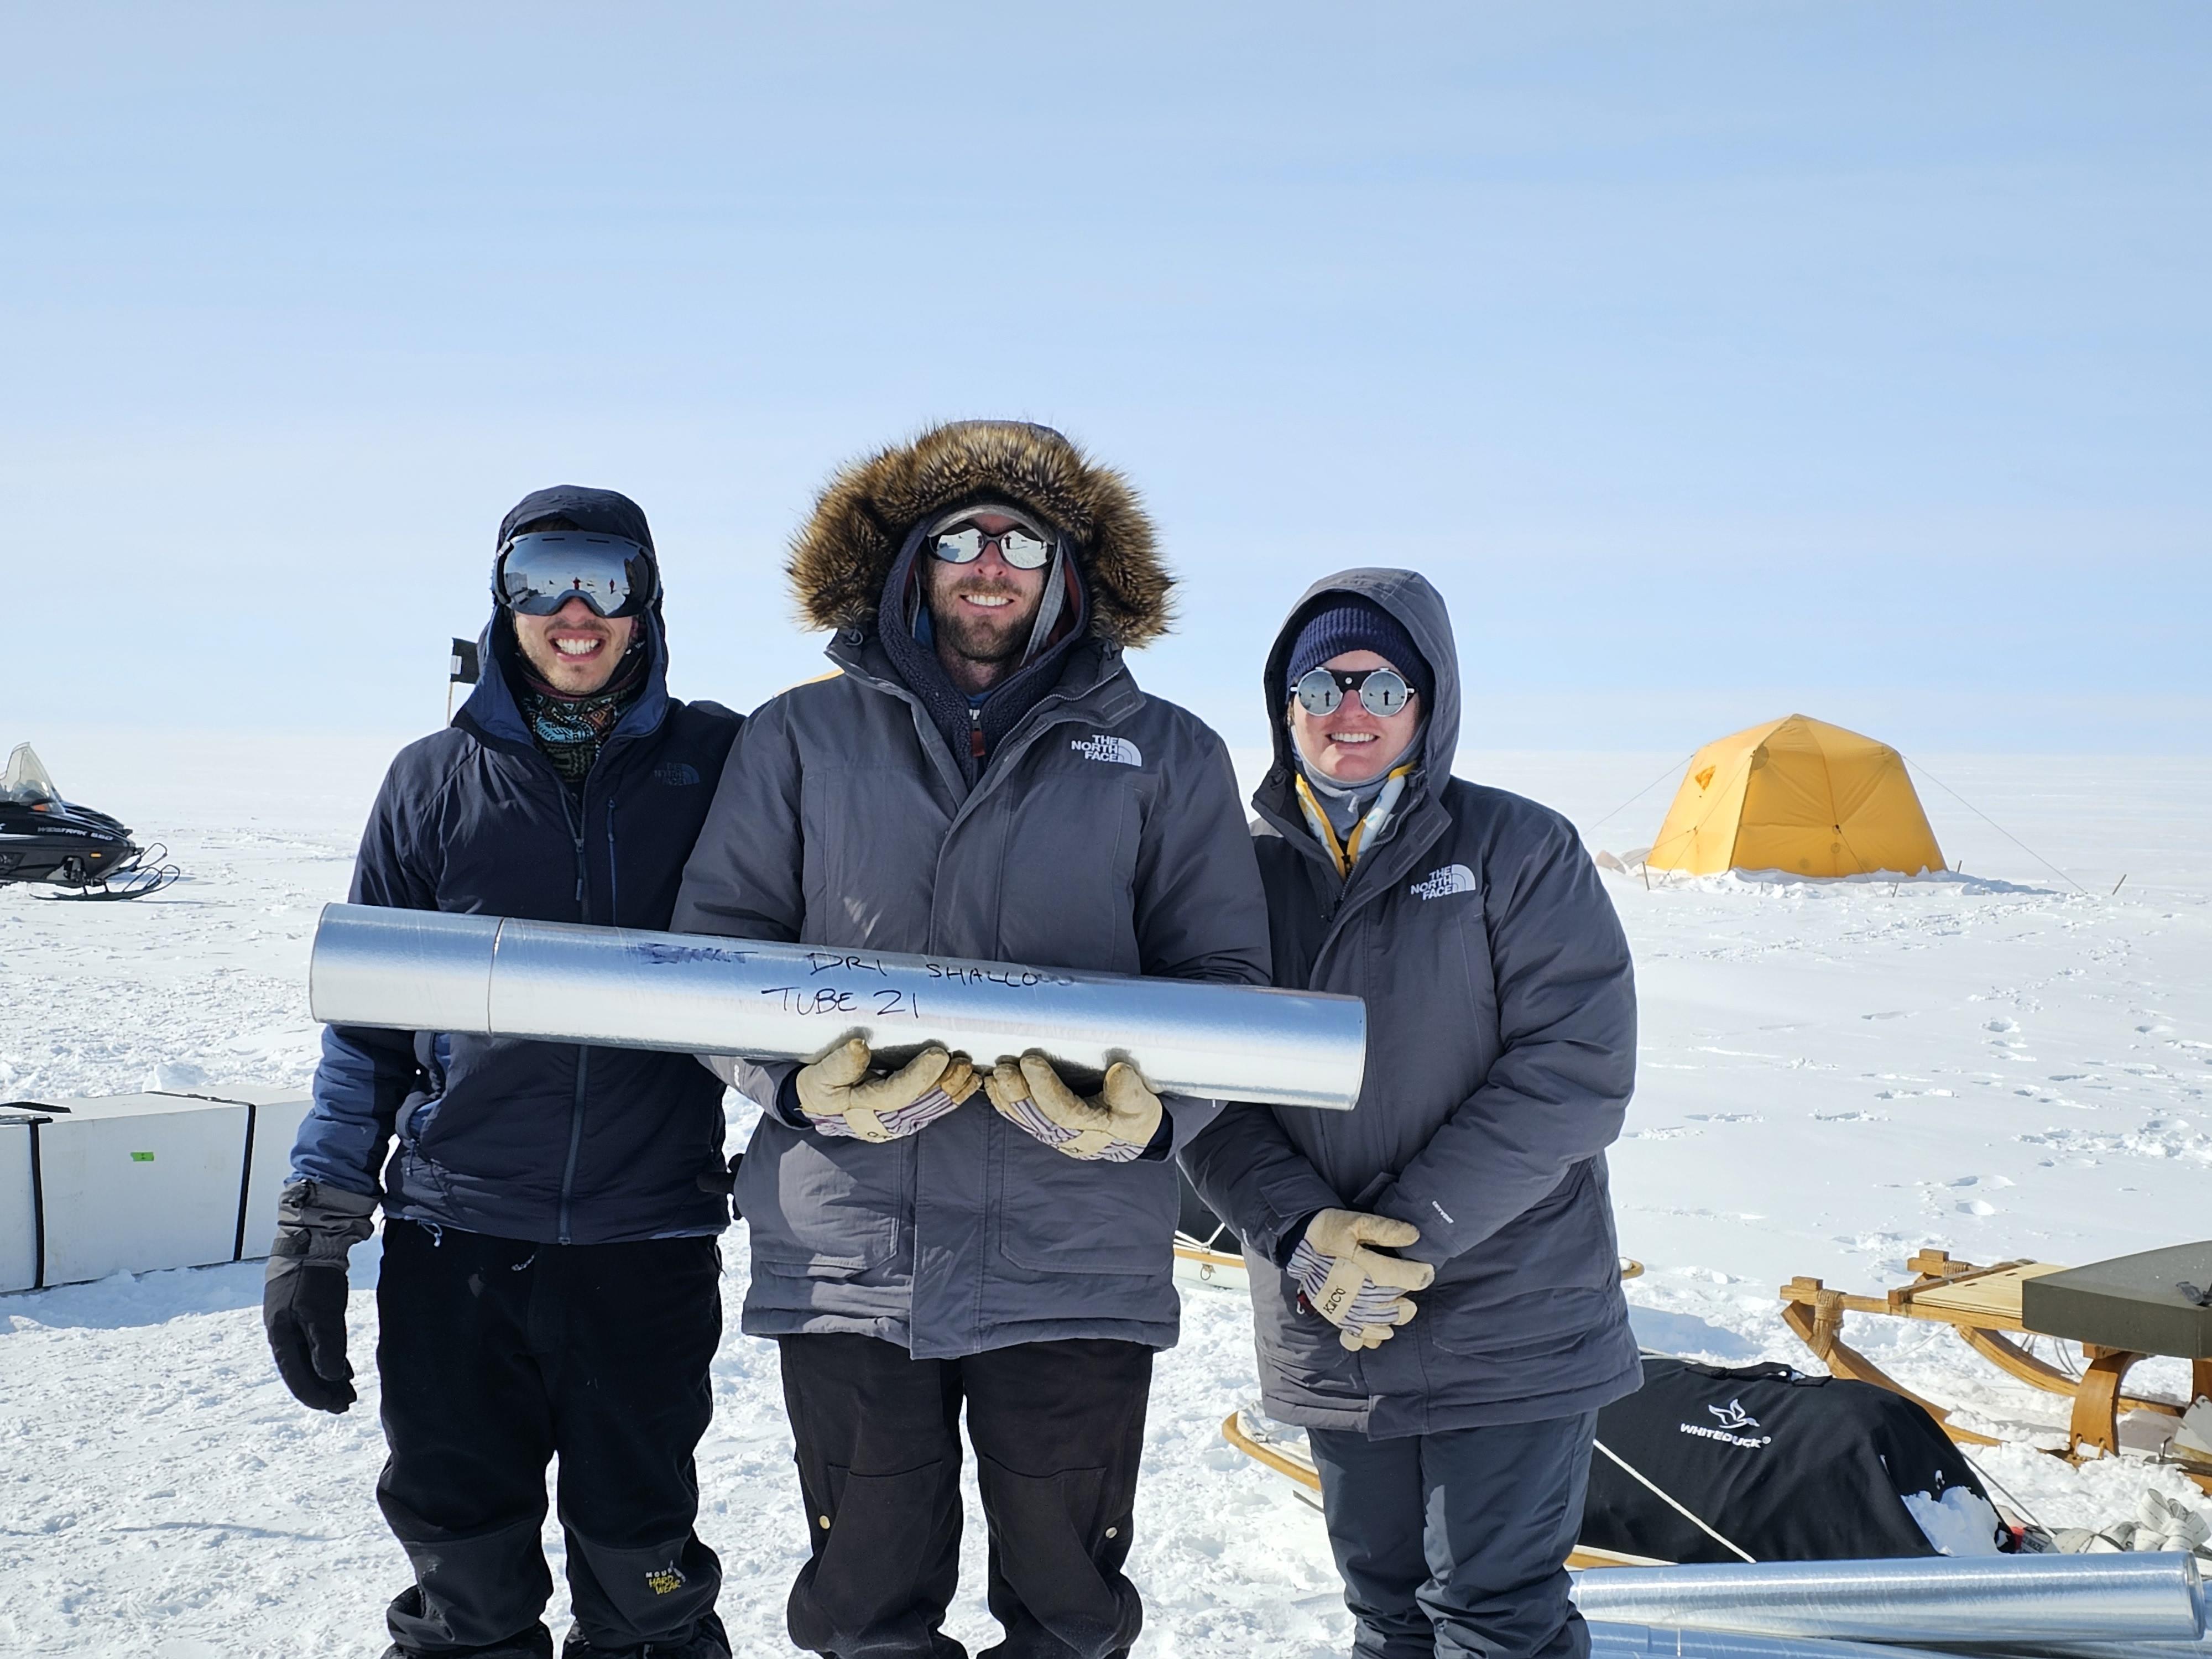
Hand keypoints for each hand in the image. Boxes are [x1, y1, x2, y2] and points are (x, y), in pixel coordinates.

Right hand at [263, 1180, 375, 1412]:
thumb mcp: (321, 1312)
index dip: (313, 1394)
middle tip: (344, 1406)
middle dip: (323, 1389)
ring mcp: (295, 1319)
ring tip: (347, 1394)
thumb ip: (326, 1346)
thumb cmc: (314, 1276)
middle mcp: (284, 1330)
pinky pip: (318, 1341)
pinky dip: (330, 1357)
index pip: (295, 1373)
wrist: (312, 1238)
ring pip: (312, 1355)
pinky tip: (343, 1370)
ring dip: (329, 1376)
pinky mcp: (307, 1309)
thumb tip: (328, 1379)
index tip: (333, 1408)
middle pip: (303, 1368)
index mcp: (281, 1334)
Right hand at [797, 1038, 977, 1141]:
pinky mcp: (907, 1116)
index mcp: (861, 1105)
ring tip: (971, 1071)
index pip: (896, 1093)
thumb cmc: (820, 1083)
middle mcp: (883, 1119)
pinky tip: (969, 1083)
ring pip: (931, 1108)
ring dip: (954, 1090)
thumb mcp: (820, 1074)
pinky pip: (934, 1108)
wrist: (820, 1099)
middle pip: (921, 1103)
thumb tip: (859, 1047)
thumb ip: (839, 1064)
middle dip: (945, 1083)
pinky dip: (953, 1096)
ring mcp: (898, 1120)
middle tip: (963, 1061)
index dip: (919, 1076)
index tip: (938, 1054)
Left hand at [984, 1051, 1161, 1162]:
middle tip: (1004, 1068)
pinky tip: (993, 1088)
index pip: (1065, 1110)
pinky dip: (1005, 1105)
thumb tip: (1118, 1073)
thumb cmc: (1137, 1112)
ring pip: (1027, 1121)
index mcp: (1097, 1127)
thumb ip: (1131, 1091)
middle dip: (1018, 1092)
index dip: (1045, 1087)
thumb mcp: (1143, 1102)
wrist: (1135, 1132)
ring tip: (994, 1075)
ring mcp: (1058, 1137)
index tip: (1031, 1061)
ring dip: (1007, 1098)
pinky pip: (1023, 1121)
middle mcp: (1072, 1137)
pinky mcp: (1048, 1131)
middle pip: (1039, 1118)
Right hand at [1290, 1209, 1434, 1350]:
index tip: (1426, 1270)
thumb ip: (1385, 1229)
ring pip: (1382, 1324)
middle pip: (1396, 1306)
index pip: (1404, 1278)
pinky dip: (1372, 1337)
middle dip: (1408, 1297)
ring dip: (1394, 1315)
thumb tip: (1414, 1236)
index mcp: (1364, 1268)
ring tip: (1396, 1303)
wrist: (1299, 1246)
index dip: (1421, 1275)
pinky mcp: (1338, 1319)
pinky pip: (1358, 1338)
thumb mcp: (1356, 1222)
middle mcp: (1357, 1294)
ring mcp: (1346, 1311)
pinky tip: (1379, 1327)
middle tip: (1407, 1284)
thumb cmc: (1330, 1232)